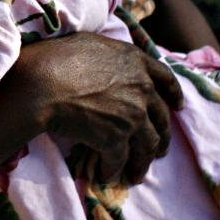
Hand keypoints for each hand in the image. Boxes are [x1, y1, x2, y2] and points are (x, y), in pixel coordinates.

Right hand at [10, 32, 183, 184]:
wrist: (42, 84)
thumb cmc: (56, 58)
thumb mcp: (89, 42)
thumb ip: (110, 54)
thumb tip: (111, 64)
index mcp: (135, 62)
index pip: (165, 79)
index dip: (173, 94)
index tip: (177, 107)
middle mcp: (142, 89)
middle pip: (161, 119)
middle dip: (161, 137)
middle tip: (158, 150)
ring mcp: (132, 116)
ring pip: (147, 146)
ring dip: (142, 163)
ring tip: (136, 174)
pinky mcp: (116, 139)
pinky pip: (119, 160)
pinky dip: (113, 170)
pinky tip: (107, 176)